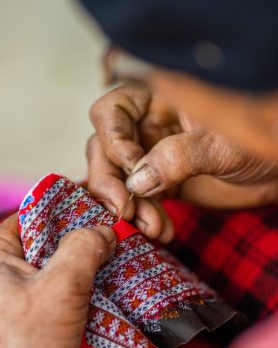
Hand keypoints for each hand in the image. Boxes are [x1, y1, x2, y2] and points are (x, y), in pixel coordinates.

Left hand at [0, 214, 115, 347]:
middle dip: (79, 237)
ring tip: (114, 249)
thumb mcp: (61, 285)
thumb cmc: (32, 344)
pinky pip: (62, 286)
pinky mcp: (35, 314)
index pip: (28, 217)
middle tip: (110, 226)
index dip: (62, 209)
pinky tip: (107, 276)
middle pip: (46, 241)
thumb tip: (105, 229)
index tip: (94, 203)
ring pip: (58, 264)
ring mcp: (17, 295)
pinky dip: (84, 282)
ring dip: (85, 261)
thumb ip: (84, 247)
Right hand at [88, 84, 277, 241]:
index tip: (134, 169)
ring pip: (116, 176)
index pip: (112, 110)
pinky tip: (160, 230)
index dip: (113, 140)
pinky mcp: (157, 181)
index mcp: (160, 99)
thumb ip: (179, 157)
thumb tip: (137, 181)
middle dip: (110, 182)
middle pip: (103, 148)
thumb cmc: (262, 141)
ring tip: (151, 227)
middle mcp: (148, 125)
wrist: (275, 171)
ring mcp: (149, 154)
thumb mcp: (223, 145)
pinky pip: (136, 198)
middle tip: (124, 210)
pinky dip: (142, 216)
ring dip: (126, 205)